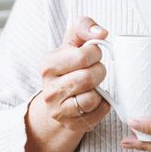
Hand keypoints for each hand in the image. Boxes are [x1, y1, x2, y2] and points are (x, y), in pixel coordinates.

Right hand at [30, 16, 111, 133]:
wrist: (60, 98)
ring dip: (100, 90)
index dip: (95, 53)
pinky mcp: (71, 125)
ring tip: (92, 86)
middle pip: (89, 77)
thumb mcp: (73, 41)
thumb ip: (85, 27)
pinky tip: (94, 99)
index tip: (91, 55)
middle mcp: (49, 90)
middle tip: (95, 71)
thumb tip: (101, 33)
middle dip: (99, 71)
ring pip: (92, 98)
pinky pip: (97, 113)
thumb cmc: (70, 64)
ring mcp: (58, 110)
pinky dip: (102, 105)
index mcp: (48, 65)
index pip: (83, 55)